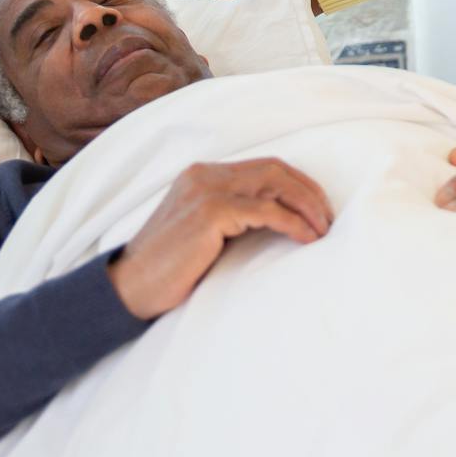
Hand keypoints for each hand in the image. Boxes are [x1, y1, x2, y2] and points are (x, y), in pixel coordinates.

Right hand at [106, 159, 332, 319]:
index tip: (319, 209)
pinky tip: (307, 238)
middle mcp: (204, 175)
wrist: (127, 289)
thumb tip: (278, 220)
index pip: (264, 167)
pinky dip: (293, 222)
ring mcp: (206, 190)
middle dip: (309, 192)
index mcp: (202, 175)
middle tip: (328, 219)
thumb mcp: (201, 233)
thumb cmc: (166, 270)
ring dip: (307, 205)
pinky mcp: (210, 213)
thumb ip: (231, 217)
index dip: (297, 185)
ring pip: (274, 183)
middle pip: (274, 169)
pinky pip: (266, 211)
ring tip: (324, 230)